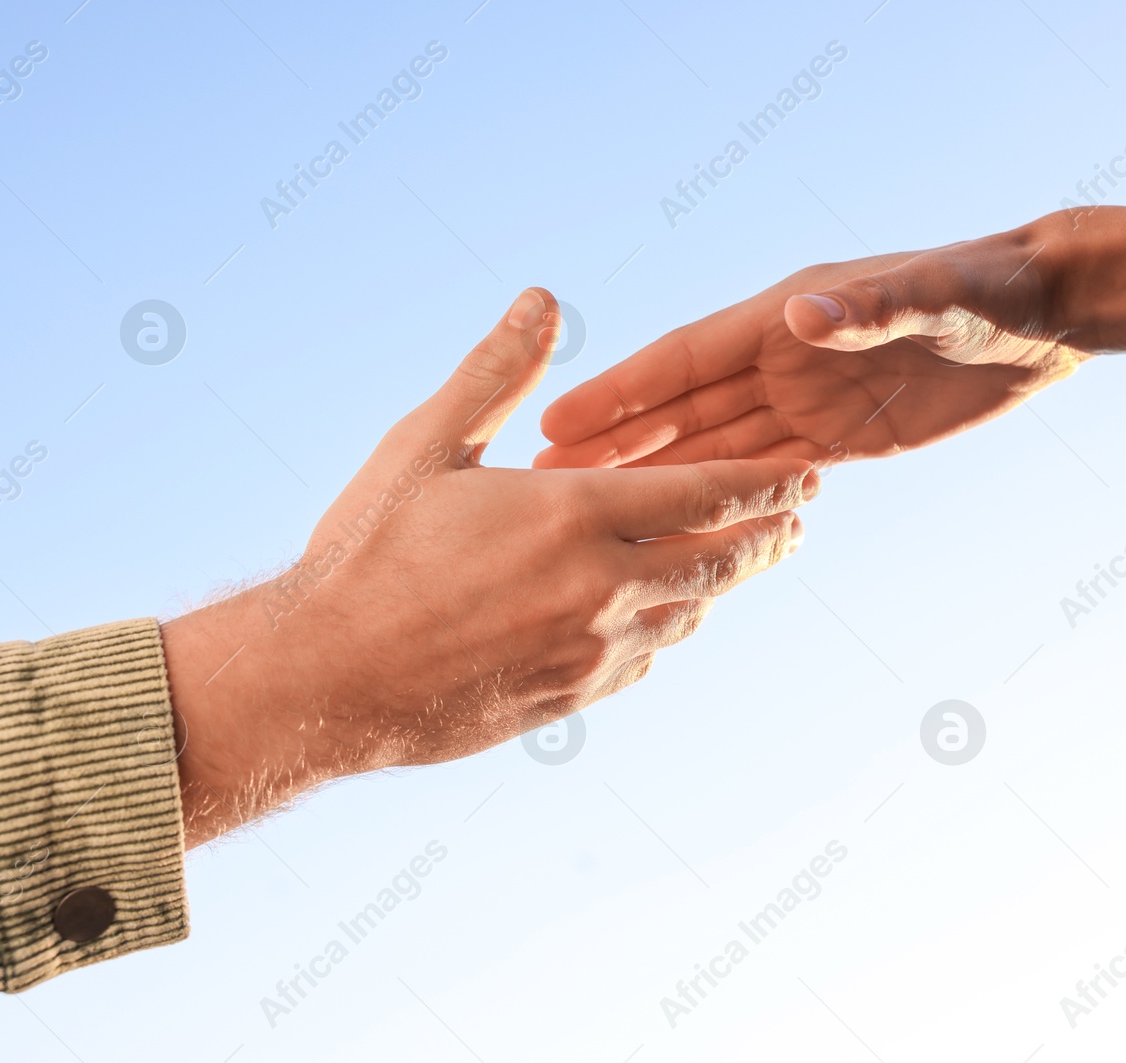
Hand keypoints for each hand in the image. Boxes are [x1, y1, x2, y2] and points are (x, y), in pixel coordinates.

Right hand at [163, 289, 817, 845]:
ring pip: (689, 613)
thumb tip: (543, 300)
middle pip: (718, 559)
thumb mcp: (426, 445)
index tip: (806, 476)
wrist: (319, 682)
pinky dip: (671, 628)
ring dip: (724, 584)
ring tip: (744, 562)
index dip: (764, 483)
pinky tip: (670, 616)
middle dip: (767, 536)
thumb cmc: (363, 552)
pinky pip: (648, 659)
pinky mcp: (572, 699)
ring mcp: (591, 652)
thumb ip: (499, 372)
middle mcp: (601, 588)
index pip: (704, 492)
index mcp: (573, 516)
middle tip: (801, 521)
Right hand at [534, 206, 1125, 469]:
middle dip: (614, 446)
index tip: (556, 425)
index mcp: (782, 318)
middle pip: (680, 411)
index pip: (682, 360)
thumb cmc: (984, 290)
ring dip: (655, 479)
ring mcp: (806, 403)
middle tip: (545, 484)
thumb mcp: (930, 297)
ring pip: (713, 449)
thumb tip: (803, 314)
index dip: (619, 393)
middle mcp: (781, 360)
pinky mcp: (840, 441)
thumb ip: (868, 309)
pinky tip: (683, 530)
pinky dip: (723, 499)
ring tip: (591, 513)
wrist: (1040, 318)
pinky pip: (767, 475)